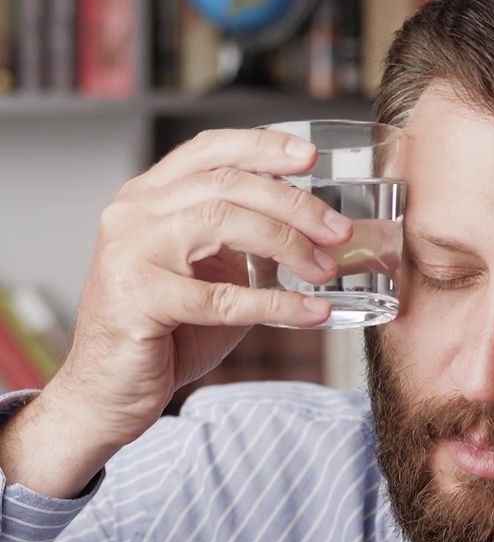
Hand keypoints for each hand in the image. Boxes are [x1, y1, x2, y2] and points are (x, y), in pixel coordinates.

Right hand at [42, 127, 352, 451]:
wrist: (108, 394)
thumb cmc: (162, 335)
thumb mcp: (206, 275)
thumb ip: (244, 246)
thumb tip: (319, 237)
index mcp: (148, 198)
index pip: (208, 150)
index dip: (262, 146)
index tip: (310, 158)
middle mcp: (133, 214)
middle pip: (226, 184)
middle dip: (292, 204)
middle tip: (338, 231)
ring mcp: (130, 253)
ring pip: (221, 222)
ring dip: (286, 244)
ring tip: (324, 270)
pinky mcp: (137, 300)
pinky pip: (221, 298)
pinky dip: (275, 304)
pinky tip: (309, 312)